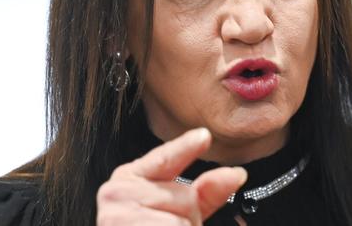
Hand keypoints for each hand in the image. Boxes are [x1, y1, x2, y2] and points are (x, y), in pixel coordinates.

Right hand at [96, 128, 247, 224]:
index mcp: (130, 177)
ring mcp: (116, 216)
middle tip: (166, 225)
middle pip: (183, 197)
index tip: (205, 136)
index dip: (186, 147)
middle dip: (187, 218)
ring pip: (177, 223)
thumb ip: (204, 193)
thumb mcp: (176, 212)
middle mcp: (117, 192)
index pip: (165, 158)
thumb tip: (235, 174)